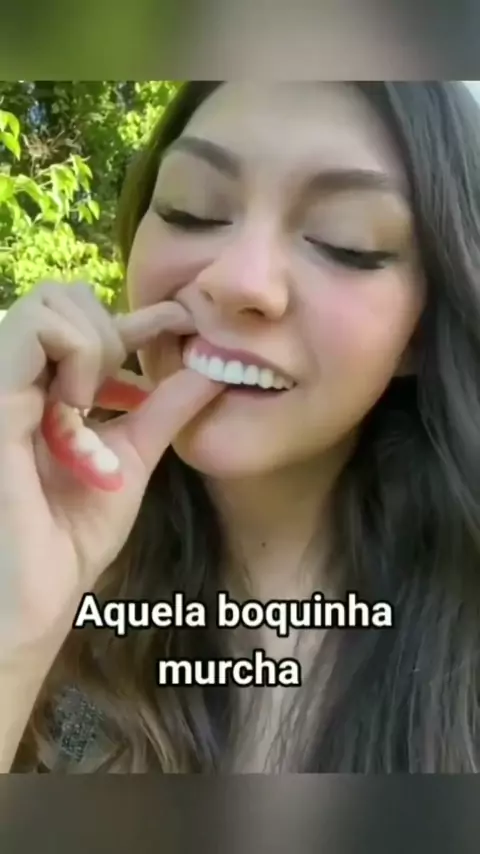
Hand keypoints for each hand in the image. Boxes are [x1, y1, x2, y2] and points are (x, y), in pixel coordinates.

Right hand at [0, 282, 222, 654]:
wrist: (38, 592)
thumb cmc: (72, 536)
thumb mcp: (132, 459)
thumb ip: (165, 411)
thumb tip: (211, 370)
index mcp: (46, 392)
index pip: (86, 325)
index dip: (137, 314)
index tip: (182, 320)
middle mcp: (19, 381)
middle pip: (59, 296)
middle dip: (107, 327)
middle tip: (119, 386)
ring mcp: (3, 386)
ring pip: (46, 303)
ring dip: (92, 340)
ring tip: (96, 397)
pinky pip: (34, 331)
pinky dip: (76, 352)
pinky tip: (81, 401)